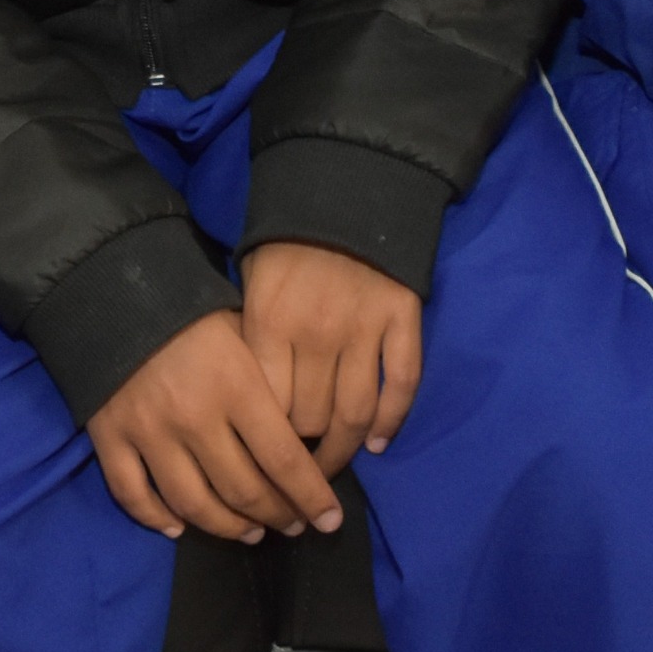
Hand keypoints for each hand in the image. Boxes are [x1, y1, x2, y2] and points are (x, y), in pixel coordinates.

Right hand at [86, 312, 343, 542]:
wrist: (116, 288)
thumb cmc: (194, 310)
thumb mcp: (246, 333)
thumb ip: (271, 385)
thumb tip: (303, 441)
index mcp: (237, 387)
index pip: (285, 460)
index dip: (311, 498)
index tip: (329, 520)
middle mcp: (194, 418)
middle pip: (243, 490)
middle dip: (277, 516)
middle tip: (293, 524)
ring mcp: (148, 433)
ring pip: (193, 504)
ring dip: (227, 528)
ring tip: (249, 532)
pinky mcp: (108, 438)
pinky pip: (133, 495)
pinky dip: (156, 519)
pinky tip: (178, 527)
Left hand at [239, 238, 422, 476]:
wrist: (344, 185)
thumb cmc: (285, 239)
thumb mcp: (249, 282)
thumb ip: (249, 338)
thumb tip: (251, 402)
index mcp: (268, 322)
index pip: (267, 408)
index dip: (265, 440)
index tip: (261, 455)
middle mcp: (315, 333)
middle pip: (309, 419)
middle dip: (302, 449)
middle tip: (296, 465)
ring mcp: (364, 328)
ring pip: (355, 413)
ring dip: (344, 449)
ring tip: (333, 466)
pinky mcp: (403, 319)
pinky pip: (402, 384)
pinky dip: (393, 421)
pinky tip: (379, 443)